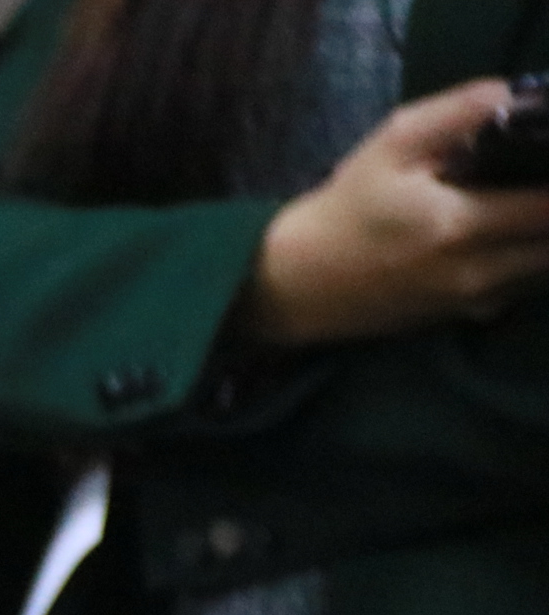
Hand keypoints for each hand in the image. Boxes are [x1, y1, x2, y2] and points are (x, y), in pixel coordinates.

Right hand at [248, 79, 548, 344]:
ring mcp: (471, 301)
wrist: (295, 283)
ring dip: (542, 241)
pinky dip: (525, 267)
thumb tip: (514, 95)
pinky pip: (518, 292)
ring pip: (543, 272)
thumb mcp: (390, 144)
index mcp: (461, 224)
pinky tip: (504, 244)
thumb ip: (457, 113)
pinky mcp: (461, 317)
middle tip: (534, 186)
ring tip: (522, 212)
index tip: (548, 163)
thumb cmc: (344, 209)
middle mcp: (476, 271)